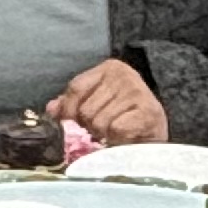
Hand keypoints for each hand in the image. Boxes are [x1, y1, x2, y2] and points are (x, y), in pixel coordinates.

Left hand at [46, 58, 167, 144]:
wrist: (157, 132)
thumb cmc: (124, 117)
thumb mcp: (97, 104)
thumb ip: (72, 104)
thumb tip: (51, 109)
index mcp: (108, 69)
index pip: (75, 87)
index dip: (68, 110)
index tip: (72, 124)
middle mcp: (123, 75)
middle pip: (86, 109)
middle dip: (90, 126)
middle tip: (101, 130)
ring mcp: (137, 92)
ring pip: (100, 122)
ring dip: (104, 135)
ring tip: (113, 133)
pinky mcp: (148, 111)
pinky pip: (117, 129)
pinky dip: (117, 139)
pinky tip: (125, 137)